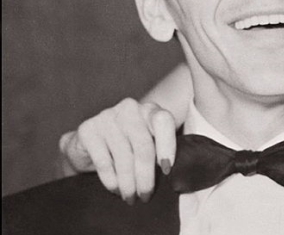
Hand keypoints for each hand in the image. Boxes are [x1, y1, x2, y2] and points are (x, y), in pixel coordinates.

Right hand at [59, 98, 175, 204]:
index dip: (167, 144)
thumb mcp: (147, 144)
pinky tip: (115, 190)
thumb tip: (172, 176)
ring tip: (130, 197)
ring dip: (128, 183)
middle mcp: (130, 108)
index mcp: (149, 110)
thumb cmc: (127, 147)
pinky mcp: (88, 129)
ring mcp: (107, 116)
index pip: (163, 121)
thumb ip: (159, 151)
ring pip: (124, 156)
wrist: (88, 145)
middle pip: (143, 145)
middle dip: (146, 176)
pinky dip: (111, 180)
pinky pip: (104, 161)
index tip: (167, 169)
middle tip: (145, 196)